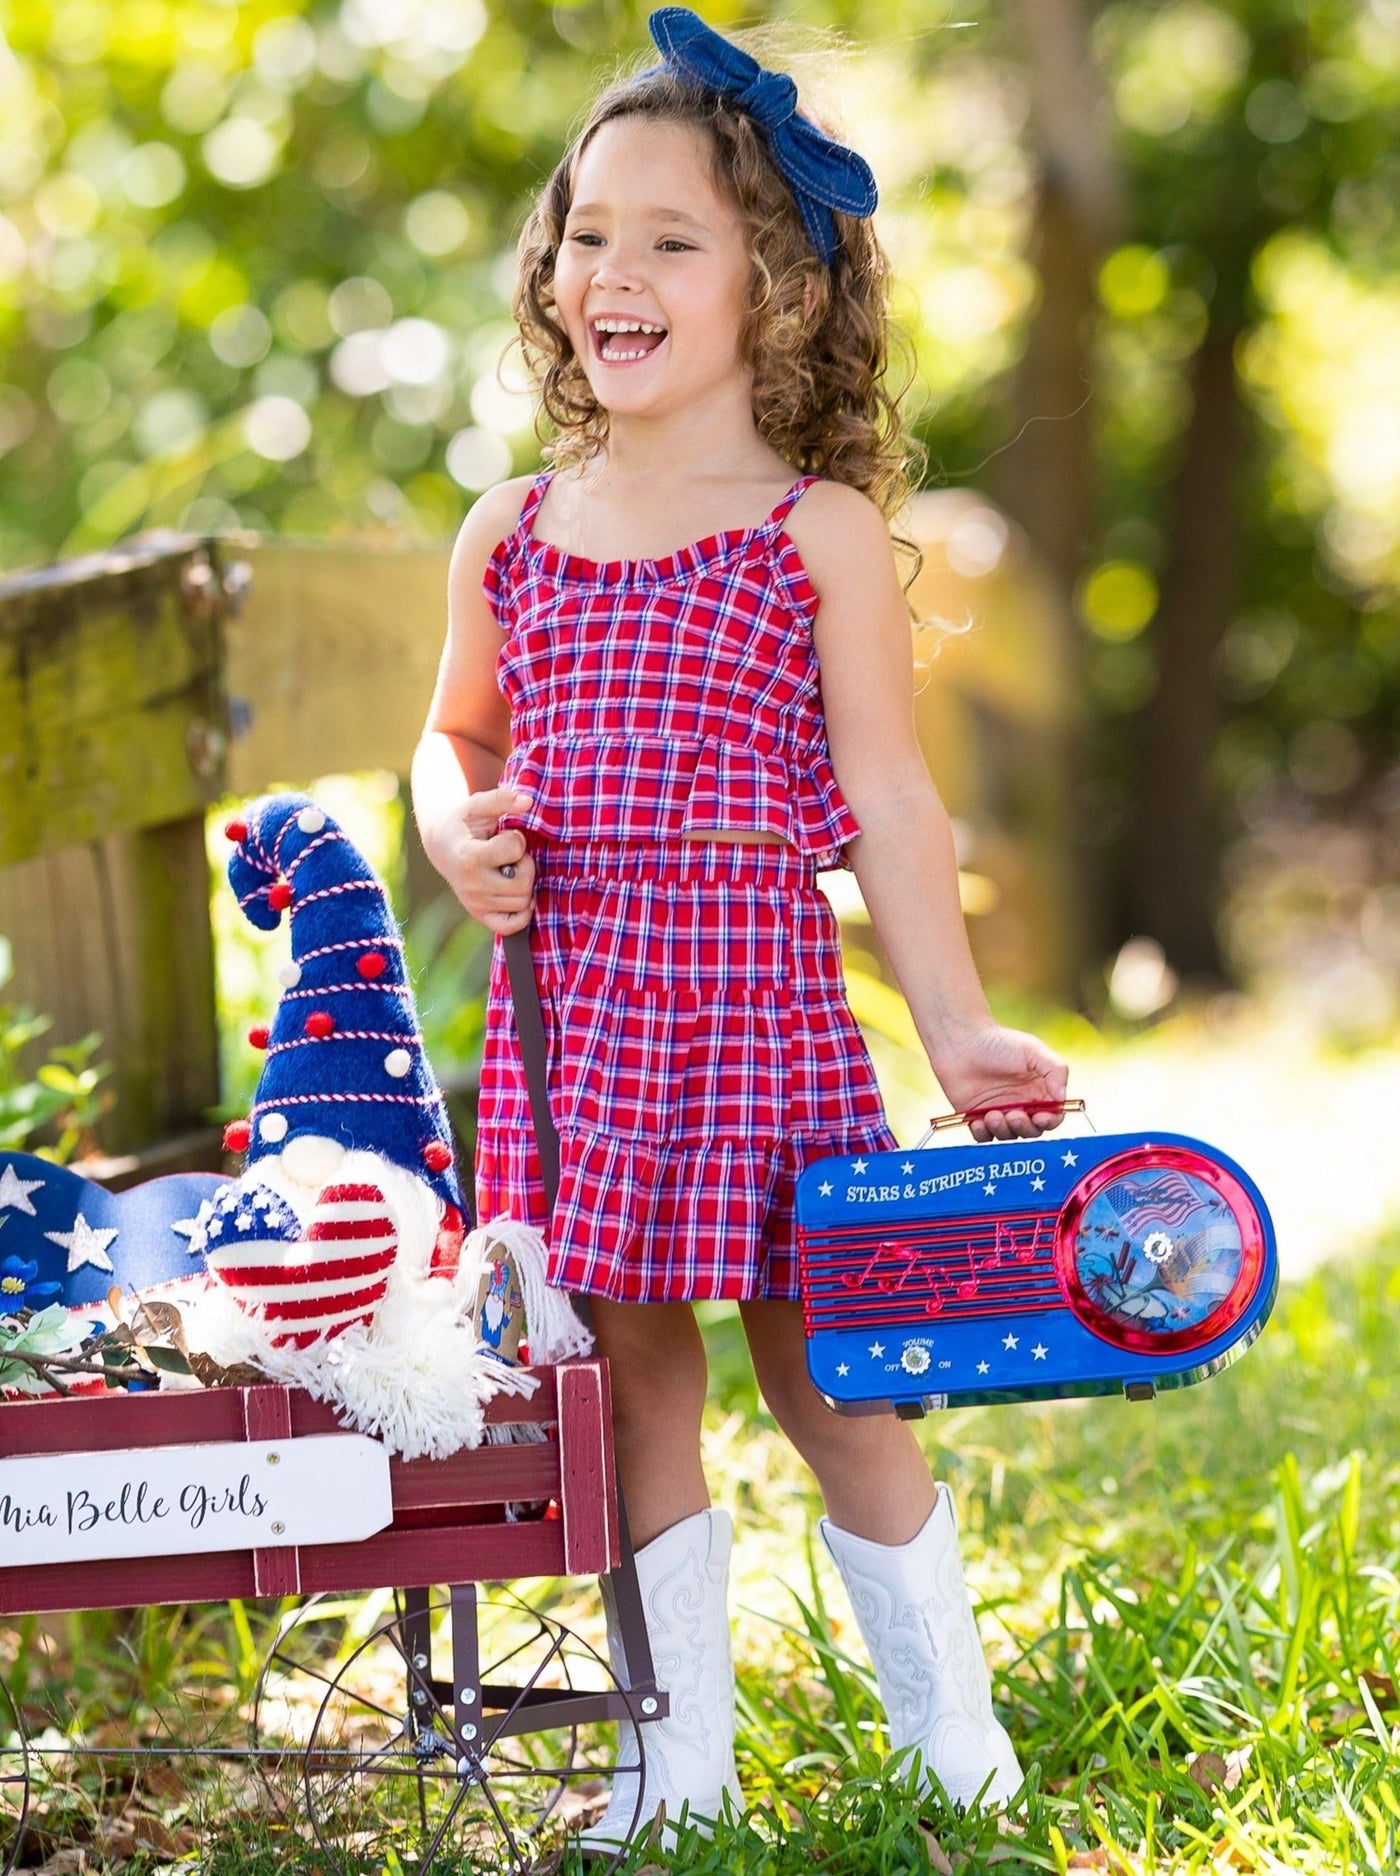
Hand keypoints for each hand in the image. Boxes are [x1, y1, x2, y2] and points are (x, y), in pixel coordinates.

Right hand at [423, 786, 535, 933]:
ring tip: (508, 869)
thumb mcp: (478, 805)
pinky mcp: (480, 915)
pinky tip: (515, 892)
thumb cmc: (464, 823)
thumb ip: (502, 799)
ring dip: (524, 883)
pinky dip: (522, 912)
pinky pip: (511, 926)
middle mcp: (472, 886)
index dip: (516, 839)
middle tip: (511, 855)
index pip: (514, 849)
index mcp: (470, 858)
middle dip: (525, 864)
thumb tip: (528, 801)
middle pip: (523, 882)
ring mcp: (475, 904)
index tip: (504, 835)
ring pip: (523, 902)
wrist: (442, 845)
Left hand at [931, 1023, 1068, 1142]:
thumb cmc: (999, 1042)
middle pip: (1032, 1130)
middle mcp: (1021, 1105)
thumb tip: (1062, 1098)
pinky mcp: (976, 1117)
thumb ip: (1055, 1071)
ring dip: (1004, 1130)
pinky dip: (984, 1134)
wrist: (960, 1042)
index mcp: (1038, 1091)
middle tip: (1014, 1115)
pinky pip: (984, 1137)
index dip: (1050, 1121)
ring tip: (992, 1114)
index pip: (1052, 1116)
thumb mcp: (1033, 1050)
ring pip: (1009, 1136)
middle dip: (1025, 1127)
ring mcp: (999, 1112)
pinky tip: (978, 1121)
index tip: (1041, 1117)